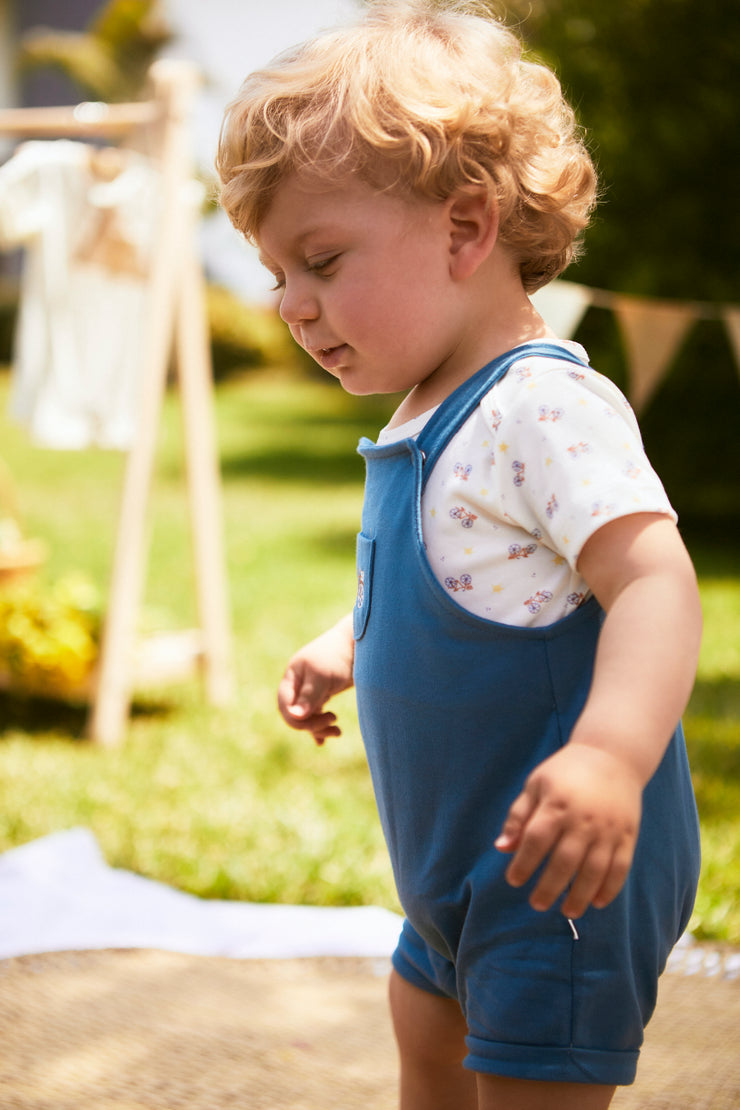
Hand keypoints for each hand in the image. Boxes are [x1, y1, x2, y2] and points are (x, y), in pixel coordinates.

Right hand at [277, 615, 354, 745]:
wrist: (360, 645)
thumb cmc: (339, 655)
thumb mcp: (322, 675)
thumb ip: (308, 696)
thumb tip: (294, 717)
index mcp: (292, 676)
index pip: (285, 705)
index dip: (297, 719)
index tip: (321, 720)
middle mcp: (299, 684)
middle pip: (294, 714)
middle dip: (311, 724)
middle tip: (333, 720)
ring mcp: (310, 689)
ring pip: (306, 717)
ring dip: (318, 727)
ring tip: (337, 731)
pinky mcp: (323, 693)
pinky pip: (315, 715)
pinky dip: (320, 727)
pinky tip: (325, 739)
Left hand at [495, 743, 642, 917]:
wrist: (612, 755)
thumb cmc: (565, 772)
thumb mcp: (536, 785)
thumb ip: (518, 816)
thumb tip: (501, 848)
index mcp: (556, 804)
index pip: (536, 840)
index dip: (523, 863)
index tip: (514, 880)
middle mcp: (583, 819)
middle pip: (564, 861)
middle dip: (549, 887)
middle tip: (536, 904)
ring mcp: (608, 829)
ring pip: (594, 870)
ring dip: (580, 895)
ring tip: (567, 911)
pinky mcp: (627, 834)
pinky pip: (620, 867)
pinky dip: (610, 888)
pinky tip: (597, 902)